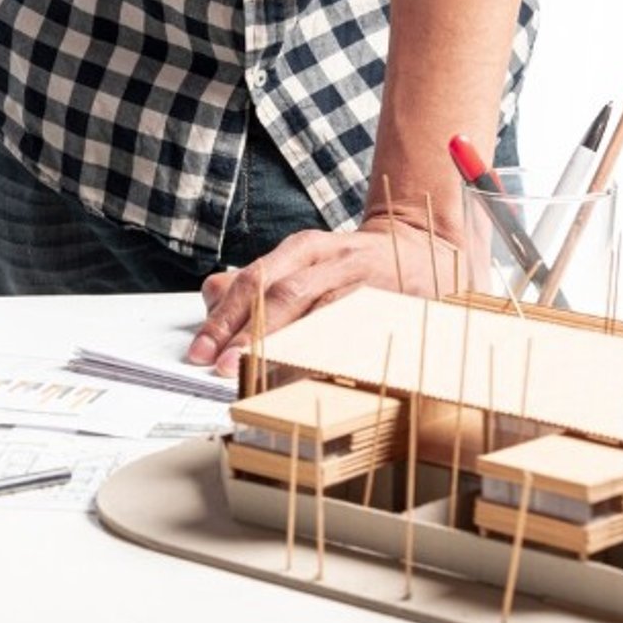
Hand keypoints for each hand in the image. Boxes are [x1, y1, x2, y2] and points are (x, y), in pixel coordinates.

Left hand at [189, 213, 466, 376]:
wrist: (421, 250)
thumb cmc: (351, 265)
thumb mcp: (303, 262)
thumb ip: (258, 281)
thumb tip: (211, 298)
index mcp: (303, 248)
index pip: (252, 281)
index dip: (223, 318)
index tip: (200, 351)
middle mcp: (330, 260)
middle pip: (279, 295)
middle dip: (247, 334)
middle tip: (223, 366)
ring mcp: (362, 281)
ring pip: (317, 312)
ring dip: (285, 345)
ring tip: (259, 372)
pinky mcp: (390, 303)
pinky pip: (355, 331)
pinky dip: (330, 352)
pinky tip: (311, 374)